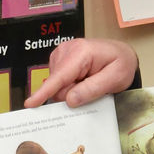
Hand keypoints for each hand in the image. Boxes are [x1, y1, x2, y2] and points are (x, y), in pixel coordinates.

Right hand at [24, 38, 138, 107]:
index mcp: (81, 52)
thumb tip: (70, 100)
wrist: (122, 55)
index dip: (45, 92)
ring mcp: (61, 55)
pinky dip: (69, 86)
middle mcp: (67, 50)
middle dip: (71, 94)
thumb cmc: (121, 64)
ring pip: (57, 86)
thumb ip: (92, 89)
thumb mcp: (114, 79)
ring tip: (89, 81)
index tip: (30, 103)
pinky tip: (82, 80)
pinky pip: (58, 83)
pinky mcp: (59, 61)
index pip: (60, 77)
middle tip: (92, 88)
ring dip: (71, 90)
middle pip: (58, 86)